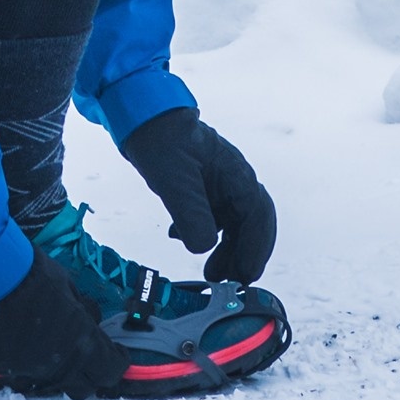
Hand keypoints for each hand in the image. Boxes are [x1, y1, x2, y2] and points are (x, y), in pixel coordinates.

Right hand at [0, 249, 129, 399]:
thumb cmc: (32, 272)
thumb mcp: (68, 287)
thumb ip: (82, 311)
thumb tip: (90, 318)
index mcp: (81, 342)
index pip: (110, 370)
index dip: (117, 362)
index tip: (118, 354)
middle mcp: (57, 364)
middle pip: (83, 388)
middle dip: (90, 374)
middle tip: (89, 356)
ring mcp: (27, 369)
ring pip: (50, 383)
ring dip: (58, 371)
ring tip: (53, 349)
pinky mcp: (1, 367)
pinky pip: (22, 372)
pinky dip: (28, 361)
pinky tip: (23, 341)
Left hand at [119, 107, 276, 283]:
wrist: (141, 118)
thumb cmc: (161, 142)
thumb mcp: (174, 182)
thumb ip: (191, 215)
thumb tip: (204, 248)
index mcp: (236, 174)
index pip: (257, 216)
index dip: (256, 248)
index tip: (246, 274)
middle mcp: (234, 179)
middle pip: (251, 223)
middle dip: (245, 253)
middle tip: (233, 281)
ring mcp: (220, 182)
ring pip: (233, 222)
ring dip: (226, 248)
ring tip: (210, 273)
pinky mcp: (203, 186)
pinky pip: (214, 215)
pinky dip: (204, 232)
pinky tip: (182, 238)